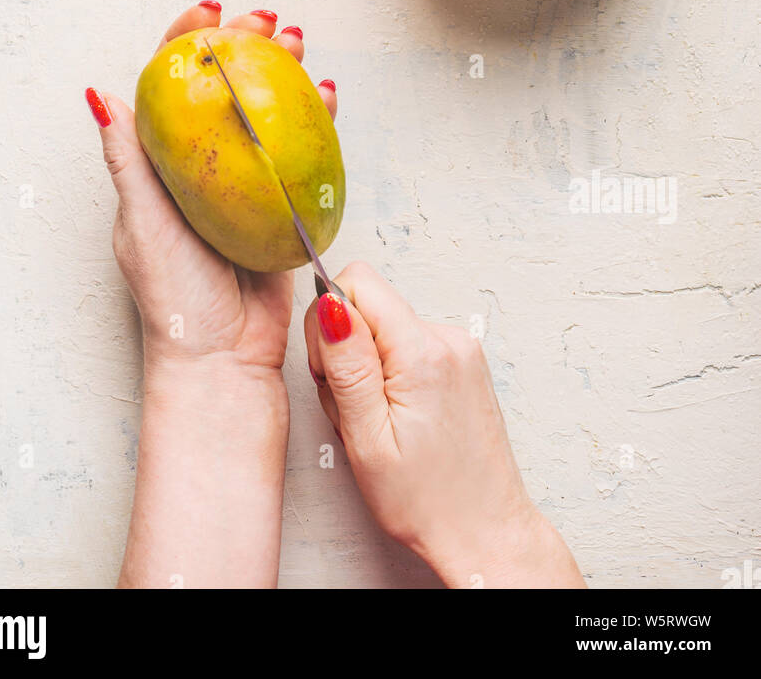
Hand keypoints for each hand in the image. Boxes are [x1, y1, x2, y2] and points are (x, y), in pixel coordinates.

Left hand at [87, 0, 338, 587]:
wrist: (224, 359)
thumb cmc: (174, 296)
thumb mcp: (142, 220)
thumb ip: (127, 157)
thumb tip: (99, 95)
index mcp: (159, 164)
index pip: (169, 85)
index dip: (186, 42)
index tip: (209, 13)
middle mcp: (202, 166)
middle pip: (223, 88)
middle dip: (244, 46)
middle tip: (266, 21)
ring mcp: (244, 183)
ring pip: (264, 111)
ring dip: (281, 71)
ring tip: (299, 42)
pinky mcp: (280, 203)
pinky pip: (300, 150)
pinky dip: (313, 119)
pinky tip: (325, 96)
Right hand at [304, 263, 585, 589]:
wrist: (486, 534)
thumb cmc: (428, 501)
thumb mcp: (368, 439)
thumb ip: (347, 365)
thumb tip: (330, 303)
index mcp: (423, 353)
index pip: (356, 282)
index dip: (328, 322)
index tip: (334, 372)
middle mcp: (448, 339)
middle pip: (369, 305)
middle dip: (345, 351)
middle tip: (356, 410)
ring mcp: (460, 349)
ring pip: (384, 328)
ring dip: (368, 368)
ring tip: (380, 422)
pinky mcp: (463, 362)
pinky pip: (407, 345)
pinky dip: (391, 375)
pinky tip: (399, 417)